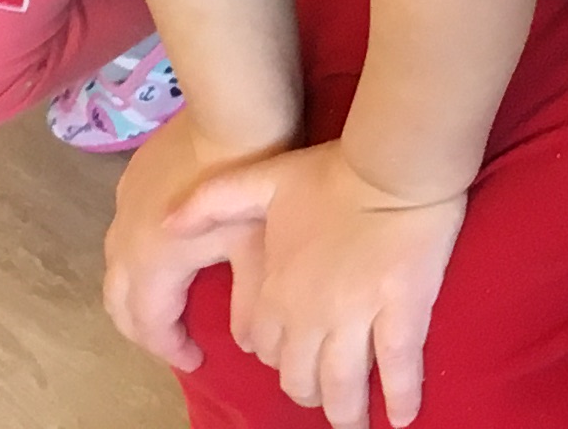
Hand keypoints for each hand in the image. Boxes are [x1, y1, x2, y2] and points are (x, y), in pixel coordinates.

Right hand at [104, 114, 276, 375]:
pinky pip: (124, 230)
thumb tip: (245, 339)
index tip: (196, 361)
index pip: (150, 325)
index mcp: (152, 263)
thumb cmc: (251, 176)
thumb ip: (249, 300)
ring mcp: (122, 206)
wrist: (236, 105)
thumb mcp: (257, 244)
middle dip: (143, 328)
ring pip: (116, 267)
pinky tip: (166, 248)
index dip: (172, 349)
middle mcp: (124, 241)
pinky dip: (138, 255)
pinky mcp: (131, 178)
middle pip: (119, 303)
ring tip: (168, 302)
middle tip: (173, 340)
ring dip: (136, 293)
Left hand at [184, 139, 465, 428]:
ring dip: (347, 410)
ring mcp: (355, 319)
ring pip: (344, 382)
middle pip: (302, 376)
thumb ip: (211, 201)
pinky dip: (400, 396)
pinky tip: (403, 418)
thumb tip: (164, 225)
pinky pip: (398, 366)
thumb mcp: (261, 180)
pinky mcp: (401, 312)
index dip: (277, 357)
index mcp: (275, 293)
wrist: (393, 164)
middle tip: (323, 399)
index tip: (291, 359)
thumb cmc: (331, 173)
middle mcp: (310, 317)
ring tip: (354, 425)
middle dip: (309, 393)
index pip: (266, 346)